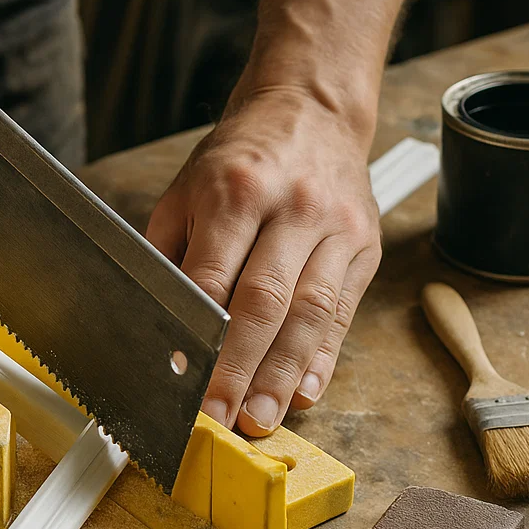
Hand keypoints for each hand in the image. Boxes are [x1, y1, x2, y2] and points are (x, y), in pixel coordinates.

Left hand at [147, 88, 380, 434]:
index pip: (212, 277)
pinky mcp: (365, 245)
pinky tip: (303, 392)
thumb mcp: (187, 191)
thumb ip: (173, 255)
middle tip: (222, 417)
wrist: (312, 109)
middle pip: (265, 301)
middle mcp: (292, 208)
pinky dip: (323, 357)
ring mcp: (336, 227)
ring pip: (311, 312)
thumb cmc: (239, 158)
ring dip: (283, 374)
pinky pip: (343, 310)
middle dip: (240, 368)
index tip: (183, 383)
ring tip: (261, 419)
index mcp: (236, 191)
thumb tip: (163, 329)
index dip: (198, 337)